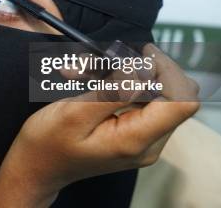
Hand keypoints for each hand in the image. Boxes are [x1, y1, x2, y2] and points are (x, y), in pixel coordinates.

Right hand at [0, 44, 199, 207]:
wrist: (36, 166)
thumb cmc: (48, 142)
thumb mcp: (74, 112)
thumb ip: (114, 91)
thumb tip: (145, 69)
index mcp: (136, 140)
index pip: (183, 101)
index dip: (169, 71)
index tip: (142, 53)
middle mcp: (149, 143)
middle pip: (175, 94)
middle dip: (144, 68)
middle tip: (110, 57)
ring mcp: (144, 139)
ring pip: (156, 92)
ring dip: (126, 73)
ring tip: (85, 70)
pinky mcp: (135, 132)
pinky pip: (140, 99)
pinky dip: (118, 83)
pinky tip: (88, 79)